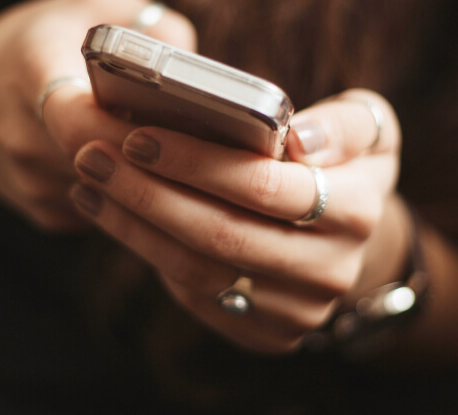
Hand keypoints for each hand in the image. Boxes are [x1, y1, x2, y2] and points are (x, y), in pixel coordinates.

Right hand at [0, 0, 194, 230]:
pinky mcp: (45, 214)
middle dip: (160, 155)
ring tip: (187, 151)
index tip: (175, 121)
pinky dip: (133, 191)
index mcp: (30, 73)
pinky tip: (145, 165)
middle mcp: (24, 137)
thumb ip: (149, 23)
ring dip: (153, 177)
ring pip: (117, 192)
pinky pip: (108, 209)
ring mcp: (32, 184)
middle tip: (207, 140)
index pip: (80, 120)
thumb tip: (198, 69)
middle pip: (110, 163)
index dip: (131, 129)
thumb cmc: (33, 43)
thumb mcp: (88, 4)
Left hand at [68, 89, 407, 351]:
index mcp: (358, 211)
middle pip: (221, 235)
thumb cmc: (342, 163)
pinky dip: (146, 251)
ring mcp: (298, 311)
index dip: (196, 162)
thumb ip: (344, 123)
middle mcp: (332, 270)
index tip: (139, 135)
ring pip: (198, 270)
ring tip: (90, 181)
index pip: (265, 187)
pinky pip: (194, 295)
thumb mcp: (367, 128)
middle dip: (147, 193)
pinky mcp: (266, 334)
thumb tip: (298, 139)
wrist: (347, 237)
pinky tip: (112, 213)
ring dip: (133, 224)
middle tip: (93, 156)